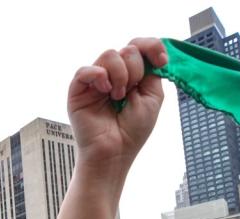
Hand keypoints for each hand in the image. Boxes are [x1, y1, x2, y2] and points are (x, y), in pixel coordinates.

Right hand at [68, 38, 166, 168]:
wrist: (114, 152)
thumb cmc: (132, 130)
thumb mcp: (153, 97)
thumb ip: (153, 72)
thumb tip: (150, 53)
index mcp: (132, 75)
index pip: (139, 46)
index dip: (152, 47)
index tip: (161, 62)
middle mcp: (113, 75)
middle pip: (127, 49)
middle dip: (135, 69)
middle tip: (130, 92)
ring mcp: (95, 81)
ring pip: (109, 54)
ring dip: (120, 75)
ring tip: (117, 96)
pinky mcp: (78, 90)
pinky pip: (86, 69)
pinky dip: (99, 76)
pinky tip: (105, 91)